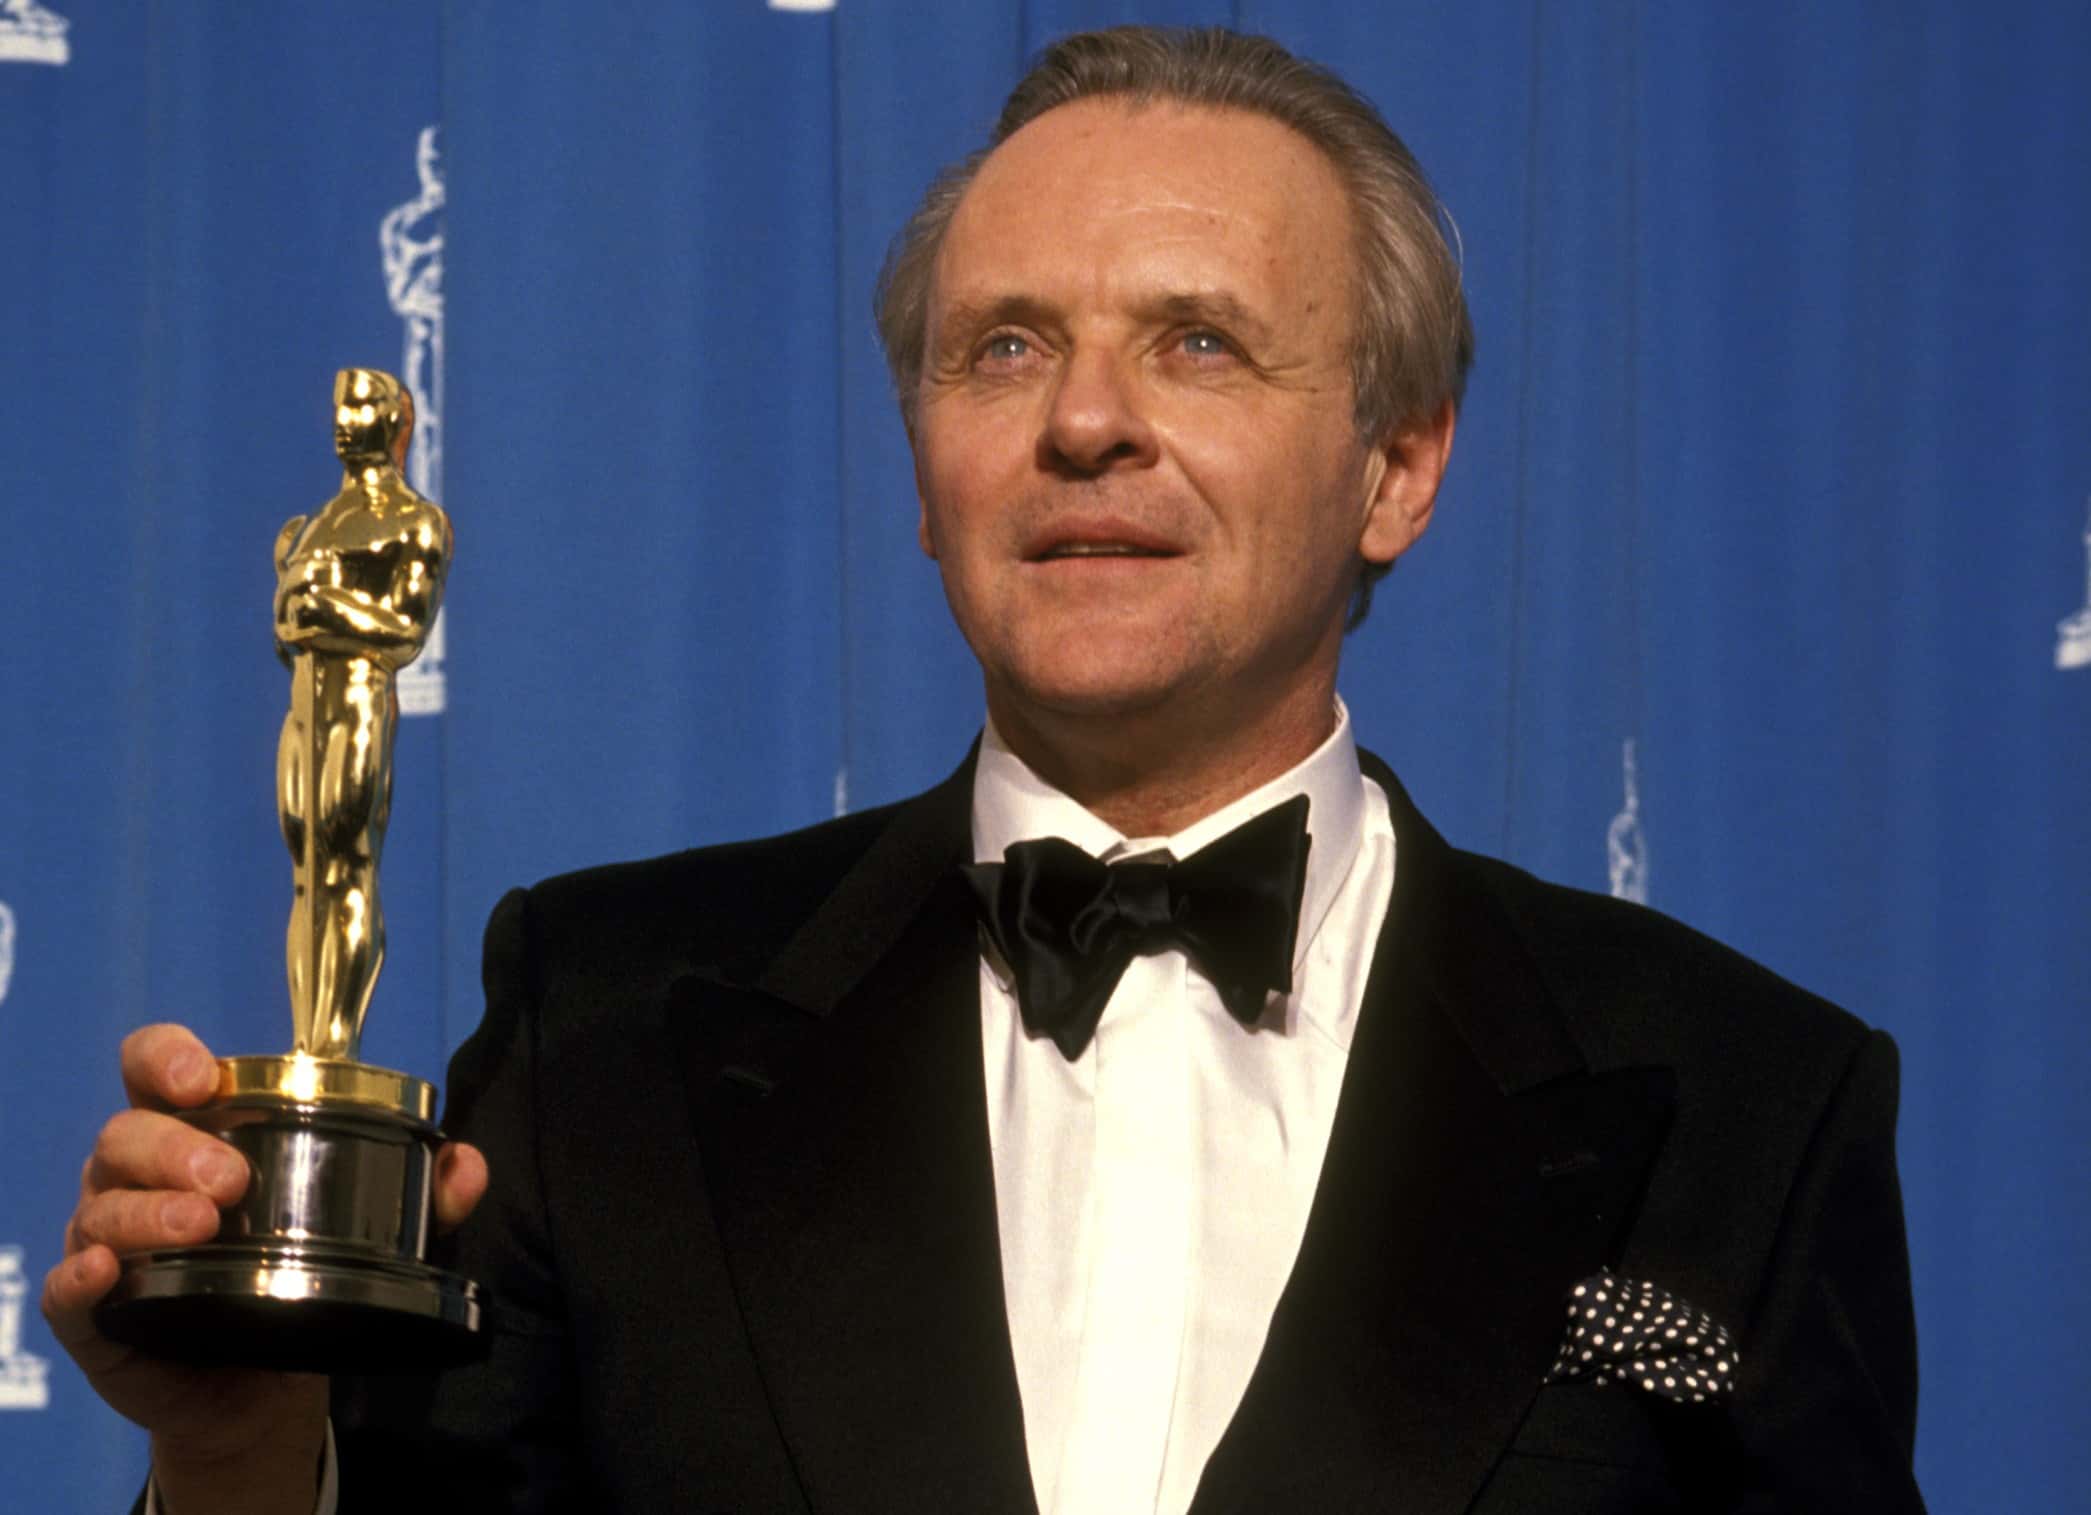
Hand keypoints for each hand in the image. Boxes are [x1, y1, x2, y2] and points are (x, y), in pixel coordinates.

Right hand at [43, 1024, 487, 1509]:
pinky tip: (108, 1273)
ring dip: (148, 1212)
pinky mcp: (94, 1313)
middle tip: (231, 1181)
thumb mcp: (372, 1230)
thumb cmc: (302, 1274)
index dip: (169, 1057)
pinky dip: (79, 1278)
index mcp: (194, 1132)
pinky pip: (67, 1290)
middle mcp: (138, 1176)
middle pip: (128, 1134)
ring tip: (203, 1226)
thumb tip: (466, 1164)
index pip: (156, 1068)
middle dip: (177, 1148)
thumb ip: (425, 1196)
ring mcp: (108, 1240)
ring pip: (102, 1206)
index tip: (204, 1076)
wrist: (264, 1384)